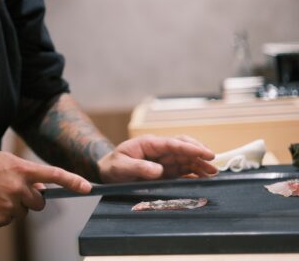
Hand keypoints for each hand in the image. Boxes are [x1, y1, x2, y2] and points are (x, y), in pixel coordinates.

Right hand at [0, 151, 91, 226]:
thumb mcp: (4, 161)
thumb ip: (24, 172)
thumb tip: (40, 186)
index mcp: (21, 169)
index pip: (52, 174)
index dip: (72, 181)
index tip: (87, 187)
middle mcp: (19, 187)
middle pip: (39, 202)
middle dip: (30, 199)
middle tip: (12, 191)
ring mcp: (10, 204)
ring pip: (23, 212)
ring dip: (13, 206)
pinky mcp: (0, 218)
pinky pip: (8, 221)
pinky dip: (1, 215)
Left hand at [97, 134, 217, 183]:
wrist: (107, 173)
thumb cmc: (112, 167)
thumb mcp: (121, 166)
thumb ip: (138, 167)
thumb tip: (158, 170)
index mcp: (148, 143)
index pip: (172, 143)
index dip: (190, 148)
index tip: (205, 153)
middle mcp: (158, 150)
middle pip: (182, 148)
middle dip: (199, 153)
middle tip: (213, 163)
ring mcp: (163, 160)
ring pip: (185, 158)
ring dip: (199, 164)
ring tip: (213, 173)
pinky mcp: (165, 171)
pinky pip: (182, 169)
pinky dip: (193, 173)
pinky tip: (203, 178)